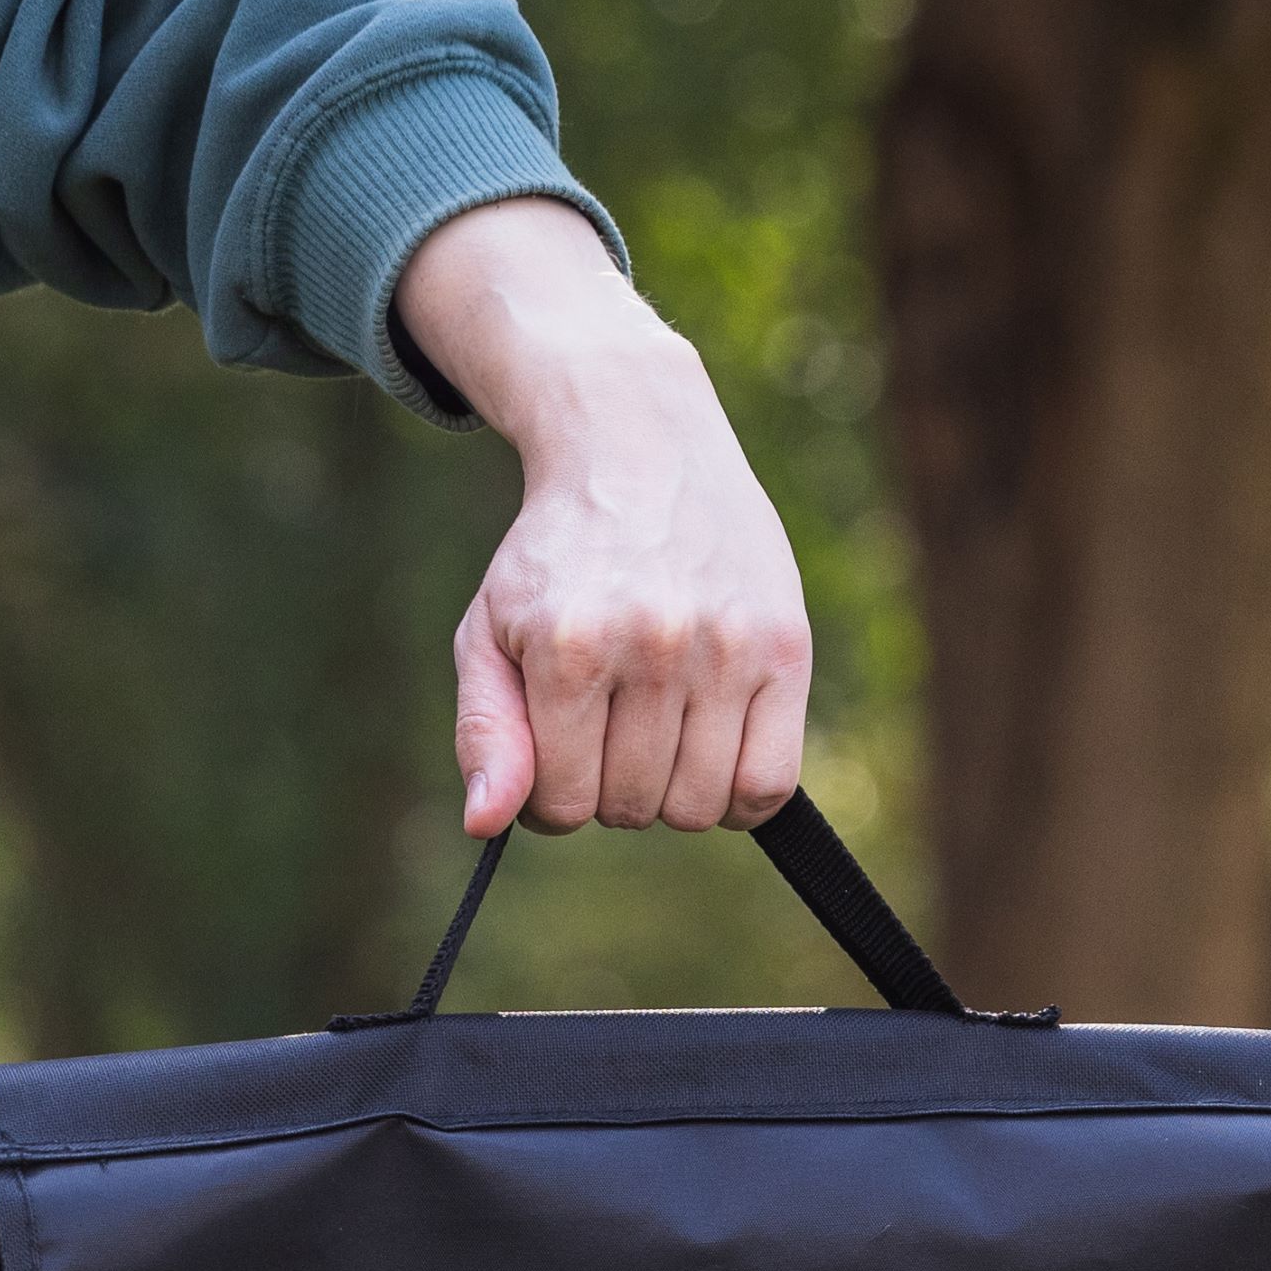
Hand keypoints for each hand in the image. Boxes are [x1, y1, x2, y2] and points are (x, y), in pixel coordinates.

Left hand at [394, 195, 811, 835]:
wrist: (642, 446)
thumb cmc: (557, 557)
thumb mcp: (491, 632)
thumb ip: (485, 731)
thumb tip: (487, 824)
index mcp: (569, 645)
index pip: (563, 804)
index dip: (553, 800)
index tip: (560, 758)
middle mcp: (653, 643)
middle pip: (632, 808)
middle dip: (612, 788)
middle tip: (610, 731)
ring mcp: (726, 646)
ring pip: (699, 806)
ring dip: (673, 793)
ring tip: (659, 736)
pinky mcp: (786, 645)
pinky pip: (771, 783)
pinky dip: (739, 797)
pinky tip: (714, 757)